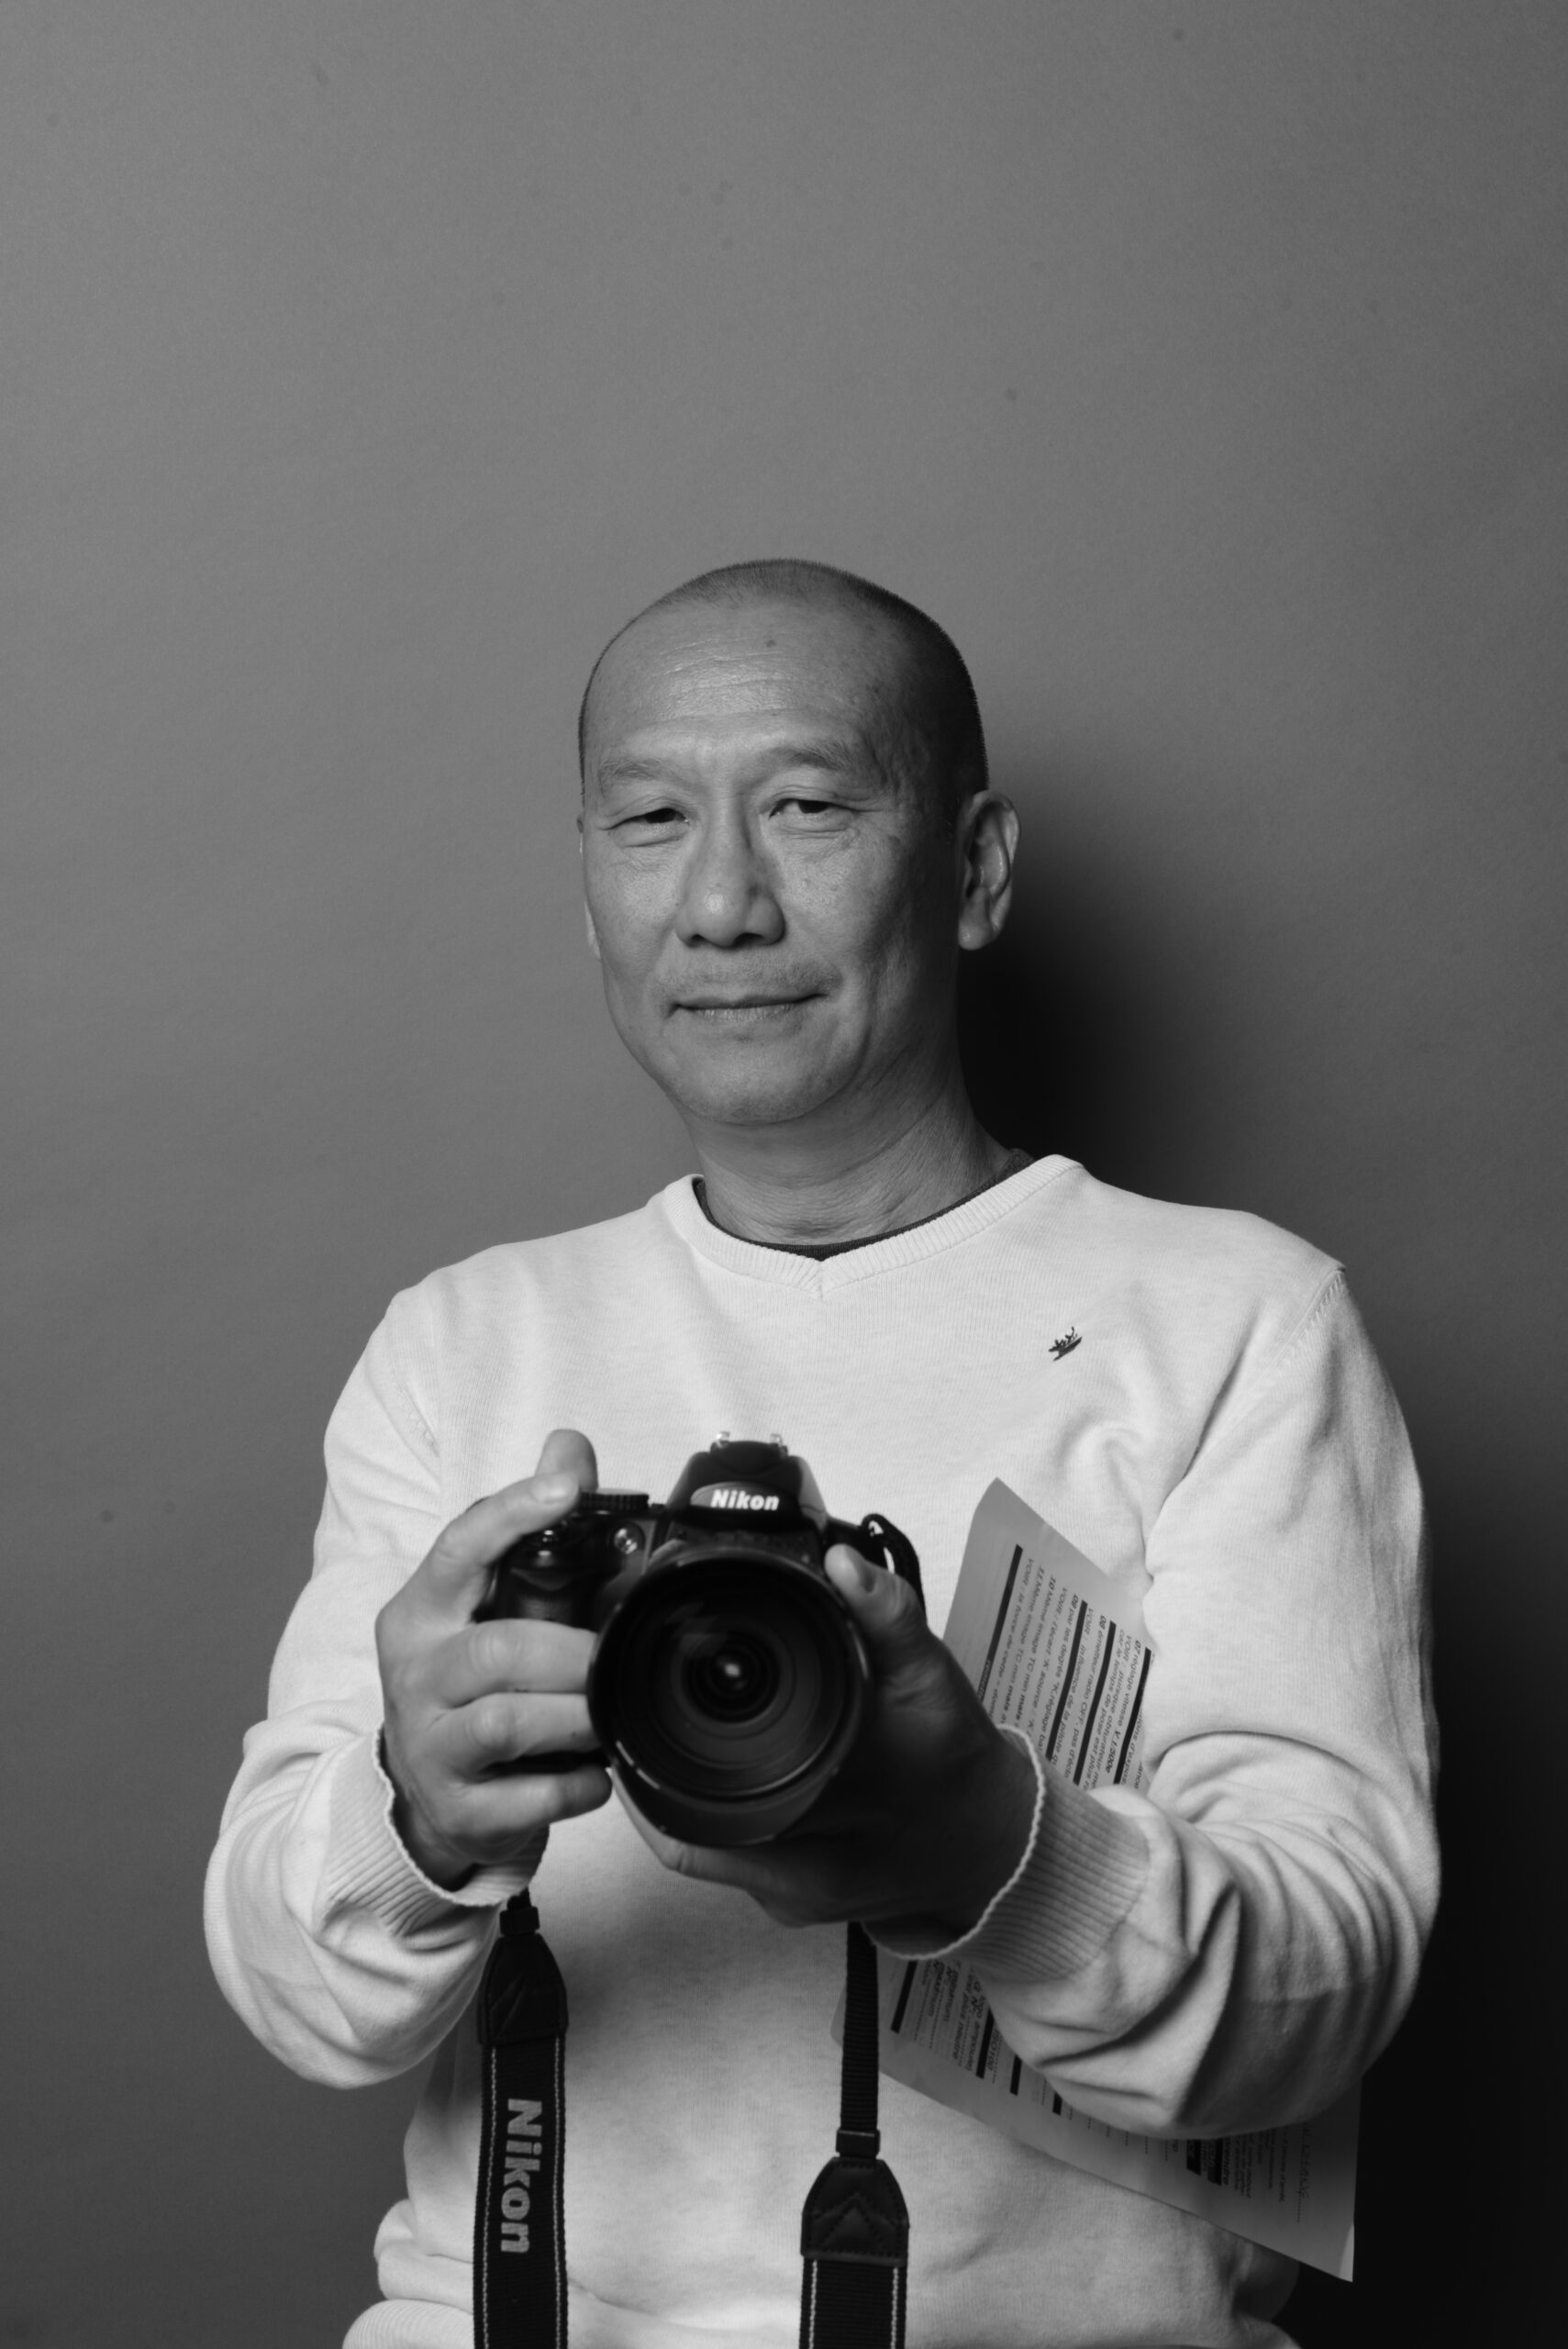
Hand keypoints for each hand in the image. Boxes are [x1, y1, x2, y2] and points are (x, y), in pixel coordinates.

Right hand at [375, 1429, 610, 1887]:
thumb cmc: (470, 1683)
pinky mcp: (457, 1809)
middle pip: (497, 1650)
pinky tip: (595, 1772)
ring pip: (506, 1723)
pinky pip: (526, 1798)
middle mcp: (415, 1675)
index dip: (511, 1512)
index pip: (458, 1548)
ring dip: (578, 1716)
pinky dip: (575, 1785)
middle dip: (573, 1652)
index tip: (566, 1485)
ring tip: (610, 1713)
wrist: (423, 1796)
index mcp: (421, 1612)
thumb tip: (568, 1446)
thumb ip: (534, 1531)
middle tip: (616, 1655)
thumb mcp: (493, 1605)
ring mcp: (430, 1746)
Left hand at [621, 1544, 1038, 1938]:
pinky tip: (697, 1778)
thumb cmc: (954, 1762)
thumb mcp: (931, 1678)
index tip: (623, 1722)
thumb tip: (841, 1562)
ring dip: (674, 1801)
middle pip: (688, 1833)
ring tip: (653, 1741)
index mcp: (828, 1810)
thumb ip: (887, 1618)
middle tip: (625, 1720)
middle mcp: (802, 1868)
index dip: (648, 1777)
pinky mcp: (794, 1907)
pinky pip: (727, 1866)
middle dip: (650, 1777)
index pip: (703, 1813)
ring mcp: (794, 1897)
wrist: (992, 1846)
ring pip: (703, 1855)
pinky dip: (705, 1822)